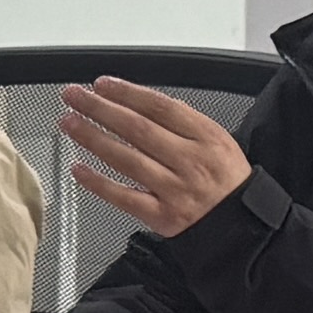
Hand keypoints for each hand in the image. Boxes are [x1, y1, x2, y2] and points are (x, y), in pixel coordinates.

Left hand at [54, 78, 254, 239]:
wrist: (241, 227)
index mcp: (207, 138)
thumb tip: (138, 103)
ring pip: (127, 159)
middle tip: (75, 97)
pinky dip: (98, 183)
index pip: (160, 107)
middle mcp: (190, 162)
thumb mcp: (219, 142)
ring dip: (93, 139)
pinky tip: (79, 169)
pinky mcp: (163, 217)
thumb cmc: (227, 183)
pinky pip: (124, 198)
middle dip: (101, 109)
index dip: (127, 93)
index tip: (102, 85)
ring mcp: (175, 190)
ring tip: (70, 123)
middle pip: (138, 129)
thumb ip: (183, 124)